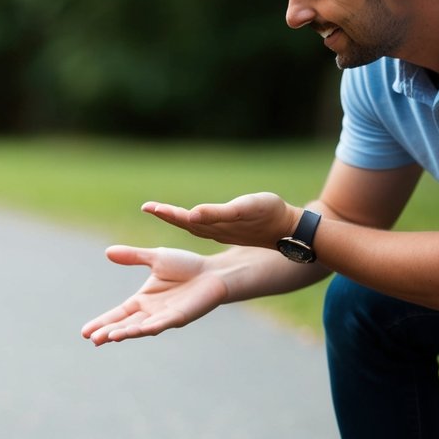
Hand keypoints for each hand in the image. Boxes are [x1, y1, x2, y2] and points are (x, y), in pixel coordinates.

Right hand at [80, 246, 228, 344]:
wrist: (214, 271)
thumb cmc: (187, 267)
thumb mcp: (155, 258)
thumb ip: (132, 257)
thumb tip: (107, 252)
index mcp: (143, 301)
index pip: (118, 314)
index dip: (102, 322)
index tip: (85, 332)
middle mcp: (151, 312)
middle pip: (124, 325)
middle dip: (108, 332)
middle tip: (92, 339)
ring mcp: (164, 317)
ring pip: (139, 328)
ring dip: (124, 333)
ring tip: (108, 338)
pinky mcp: (179, 317)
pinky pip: (161, 324)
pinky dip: (148, 328)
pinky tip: (136, 331)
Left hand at [145, 192, 298, 248]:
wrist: (290, 230)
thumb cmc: (269, 215)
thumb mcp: (243, 210)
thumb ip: (216, 213)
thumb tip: (191, 213)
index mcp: (214, 227)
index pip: (184, 219)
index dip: (167, 214)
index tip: (149, 207)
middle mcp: (215, 231)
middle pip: (185, 222)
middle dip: (167, 215)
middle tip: (148, 207)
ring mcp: (223, 231)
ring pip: (194, 224)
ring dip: (176, 218)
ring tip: (160, 211)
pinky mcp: (231, 229)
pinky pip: (205, 224)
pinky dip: (192, 220)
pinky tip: (190, 218)